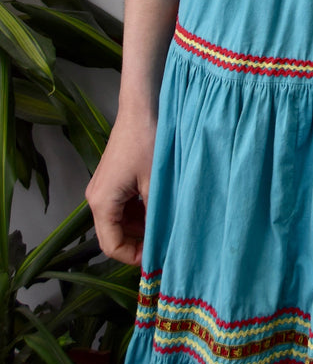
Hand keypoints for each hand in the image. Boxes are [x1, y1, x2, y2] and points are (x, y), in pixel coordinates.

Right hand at [86, 111, 156, 264]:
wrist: (143, 106)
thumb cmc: (148, 142)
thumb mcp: (155, 184)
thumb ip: (156, 217)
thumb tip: (163, 243)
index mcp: (101, 203)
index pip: (111, 245)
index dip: (133, 257)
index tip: (157, 258)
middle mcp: (96, 197)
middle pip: (114, 234)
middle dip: (139, 241)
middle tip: (165, 242)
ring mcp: (103, 186)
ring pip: (120, 220)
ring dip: (141, 225)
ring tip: (166, 223)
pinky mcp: (113, 177)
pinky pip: (123, 204)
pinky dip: (139, 210)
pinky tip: (159, 205)